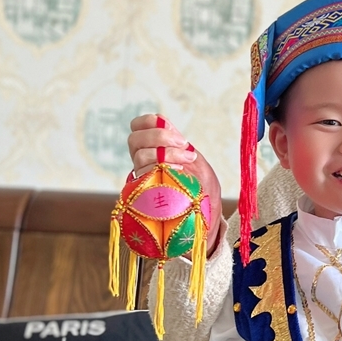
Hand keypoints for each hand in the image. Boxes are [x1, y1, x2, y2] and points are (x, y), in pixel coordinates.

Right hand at [128, 114, 223, 255]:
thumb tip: (163, 122)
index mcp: (154, 151)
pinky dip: (160, 170)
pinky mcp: (143, 197)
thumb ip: (178, 144)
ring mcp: (142, 181)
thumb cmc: (202, 190)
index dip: (149, 122)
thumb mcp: (195, 162)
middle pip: (135, 141)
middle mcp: (143, 165)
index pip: (137, 127)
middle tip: (184, 145)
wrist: (207, 218)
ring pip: (140, 157)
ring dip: (167, 154)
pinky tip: (177, 173)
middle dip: (160, 137)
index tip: (174, 130)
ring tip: (188, 162)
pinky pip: (143, 178)